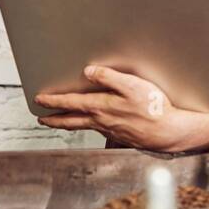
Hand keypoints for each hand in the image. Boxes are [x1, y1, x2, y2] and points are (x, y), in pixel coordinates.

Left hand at [35, 66, 202, 151]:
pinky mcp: (119, 136)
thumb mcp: (132, 85)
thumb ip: (109, 77)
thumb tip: (89, 72)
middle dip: (54, 118)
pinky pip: (96, 130)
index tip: (40, 99)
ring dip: (67, 123)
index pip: (70, 102)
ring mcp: (109, 131)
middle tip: (41, 118)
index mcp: (101, 107)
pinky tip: (91, 125)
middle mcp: (101, 121)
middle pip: (70, 121)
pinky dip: (86, 127)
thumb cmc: (153, 109)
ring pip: (82, 127)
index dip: (53, 101)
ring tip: (59, 122)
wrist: (168, 132)